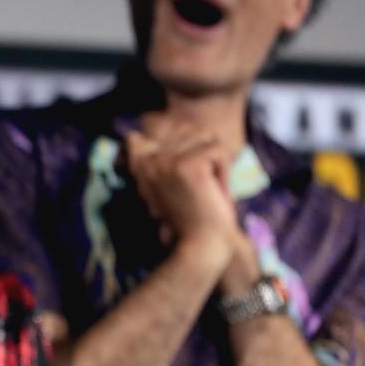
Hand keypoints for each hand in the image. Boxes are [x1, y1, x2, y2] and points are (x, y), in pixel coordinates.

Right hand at [124, 117, 237, 266]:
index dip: (177, 138)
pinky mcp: (189, 165)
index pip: (154, 122)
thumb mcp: (166, 181)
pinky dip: (225, 172)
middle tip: (200, 185)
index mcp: (139, 162)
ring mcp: (166, 161)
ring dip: (216, 162)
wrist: (203, 243)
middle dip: (203, 154)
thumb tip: (157, 122)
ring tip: (208, 186)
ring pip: (206, 137)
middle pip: (188, 129)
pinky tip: (216, 191)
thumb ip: (160, 155)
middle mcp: (148, 158)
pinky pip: (219, 150)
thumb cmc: (190, 213)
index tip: (184, 169)